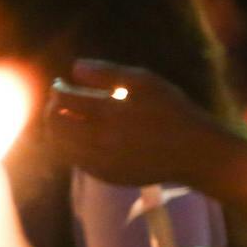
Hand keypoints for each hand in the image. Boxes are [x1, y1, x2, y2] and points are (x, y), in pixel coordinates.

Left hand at [46, 59, 227, 187]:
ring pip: (60, 146)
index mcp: (109, 113)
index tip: (61, 84)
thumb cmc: (171, 110)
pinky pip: (76, 160)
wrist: (193, 153)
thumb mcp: (144, 82)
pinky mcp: (106, 176)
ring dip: (59, 129)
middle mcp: (100, 141)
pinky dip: (72, 146)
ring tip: (70, 116)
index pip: (64, 100)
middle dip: (52, 109)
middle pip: (55, 125)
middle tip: (61, 100)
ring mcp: (101, 162)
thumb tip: (74, 69)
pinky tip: (85, 135)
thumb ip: (106, 73)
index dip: (58, 89)